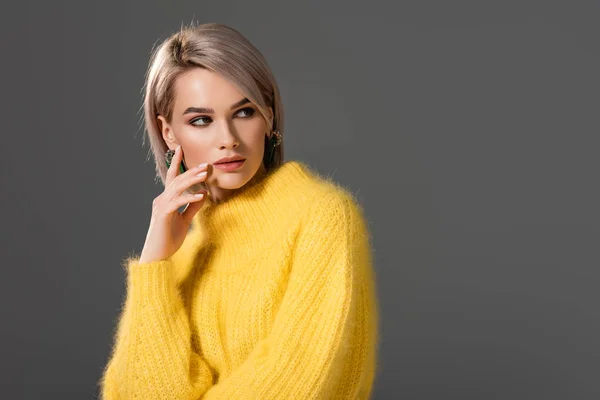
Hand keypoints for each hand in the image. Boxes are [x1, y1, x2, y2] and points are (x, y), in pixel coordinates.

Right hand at [138, 145, 208, 263]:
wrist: (157, 257)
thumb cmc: (169, 240)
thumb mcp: (184, 221)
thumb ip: (192, 208)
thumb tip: (202, 194)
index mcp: (166, 200)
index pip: (172, 178)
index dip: (176, 163)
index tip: (180, 149)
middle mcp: (161, 200)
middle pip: (176, 180)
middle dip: (191, 170)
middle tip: (205, 164)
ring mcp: (161, 207)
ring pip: (176, 188)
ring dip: (191, 179)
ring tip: (205, 174)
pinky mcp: (163, 215)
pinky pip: (177, 203)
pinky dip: (189, 197)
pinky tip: (200, 195)